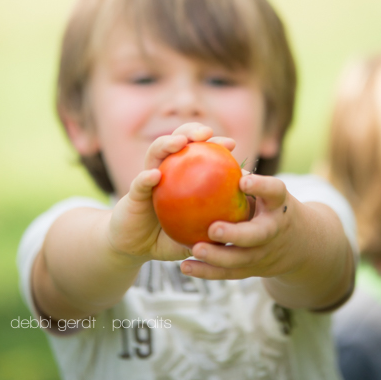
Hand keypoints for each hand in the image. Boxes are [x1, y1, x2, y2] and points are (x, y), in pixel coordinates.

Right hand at [107, 123, 235, 262]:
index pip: (198, 151)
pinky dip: (145, 178)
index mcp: (181, 175)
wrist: (137, 248)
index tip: (230, 144)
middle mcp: (164, 170)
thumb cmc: (171, 238)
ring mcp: (148, 180)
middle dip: (191, 130)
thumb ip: (217, 224)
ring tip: (180, 142)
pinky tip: (154, 176)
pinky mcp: (133, 196)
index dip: (214, 143)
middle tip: (206, 133)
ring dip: (167, 143)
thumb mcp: (198, 232)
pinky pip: (139, 184)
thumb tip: (248, 216)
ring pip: (155, 153)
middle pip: (177, 141)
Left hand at [180, 173, 294, 279]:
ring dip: (217, 257)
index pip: (274, 191)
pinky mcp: (252, 270)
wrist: (300, 243)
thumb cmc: (271, 206)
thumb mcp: (266, 191)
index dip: (261, 186)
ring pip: (241, 259)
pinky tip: (185, 266)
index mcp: (279, 204)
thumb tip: (211, 152)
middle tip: (213, 228)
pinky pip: (228, 274)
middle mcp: (274, 229)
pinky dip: (206, 272)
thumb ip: (244, 179)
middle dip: (236, 234)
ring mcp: (264, 253)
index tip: (243, 180)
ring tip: (195, 249)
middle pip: (257, 235)